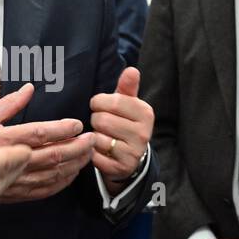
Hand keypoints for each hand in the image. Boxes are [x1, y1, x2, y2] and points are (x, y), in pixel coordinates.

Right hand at [0, 82, 95, 202]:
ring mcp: (14, 182)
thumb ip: (7, 104)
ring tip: (88, 153)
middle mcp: (10, 162)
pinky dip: (62, 182)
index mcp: (2, 140)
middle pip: (52, 156)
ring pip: (52, 175)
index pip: (39, 134)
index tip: (77, 124)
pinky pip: (45, 191)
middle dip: (77, 147)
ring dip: (74, 164)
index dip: (61, 129)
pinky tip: (71, 174)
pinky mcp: (15, 195)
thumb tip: (29, 88)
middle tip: (92, 138)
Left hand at [90, 67, 154, 192]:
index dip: (98, 103)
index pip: (110, 101)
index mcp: (145, 113)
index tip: (101, 106)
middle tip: (103, 124)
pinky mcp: (121, 168)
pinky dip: (93, 153)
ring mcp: (133, 152)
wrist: (130, 158)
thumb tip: (132, 70)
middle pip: (101, 119)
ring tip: (104, 137)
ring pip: (97, 137)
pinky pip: (95, 155)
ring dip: (94, 137)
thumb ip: (127, 87)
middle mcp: (143, 133)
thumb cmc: (124, 123)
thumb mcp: (127, 104)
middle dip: (96, 120)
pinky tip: (102, 151)